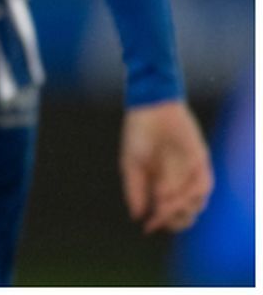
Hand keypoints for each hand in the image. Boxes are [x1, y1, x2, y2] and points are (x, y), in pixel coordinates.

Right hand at [121, 99, 212, 233]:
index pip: (168, 214)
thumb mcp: (131, 165)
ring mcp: (191, 172)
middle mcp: (179, 181)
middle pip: (186, 214)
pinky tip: (177, 191)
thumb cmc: (138, 134)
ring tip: (165, 198)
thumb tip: (137, 216)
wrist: (152, 108)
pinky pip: (204, 184)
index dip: (160, 222)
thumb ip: (135, 190)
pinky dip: (193, 193)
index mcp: (161, 184)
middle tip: (161, 214)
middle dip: (174, 219)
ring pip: (197, 203)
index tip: (149, 226)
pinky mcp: (202, 161)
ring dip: (182, 206)